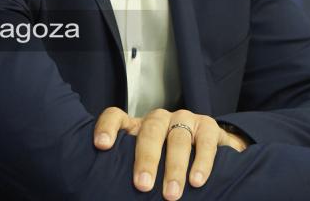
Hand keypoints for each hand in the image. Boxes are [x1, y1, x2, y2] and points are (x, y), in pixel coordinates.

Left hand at [93, 107, 248, 199]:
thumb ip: (133, 173)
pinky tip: (196, 180)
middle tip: (143, 185)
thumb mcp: (147, 166)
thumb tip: (115, 196)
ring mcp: (184, 119)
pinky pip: (204, 141)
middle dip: (147, 159)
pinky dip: (201, 162)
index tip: (102, 145)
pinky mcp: (207, 125)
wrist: (208, 154)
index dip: (107, 127)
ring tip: (171, 194)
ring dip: (175, 167)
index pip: (116, 117)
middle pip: (150, 131)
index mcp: (136, 128)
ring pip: (178, 137)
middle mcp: (159, 119)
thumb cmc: (167, 165)